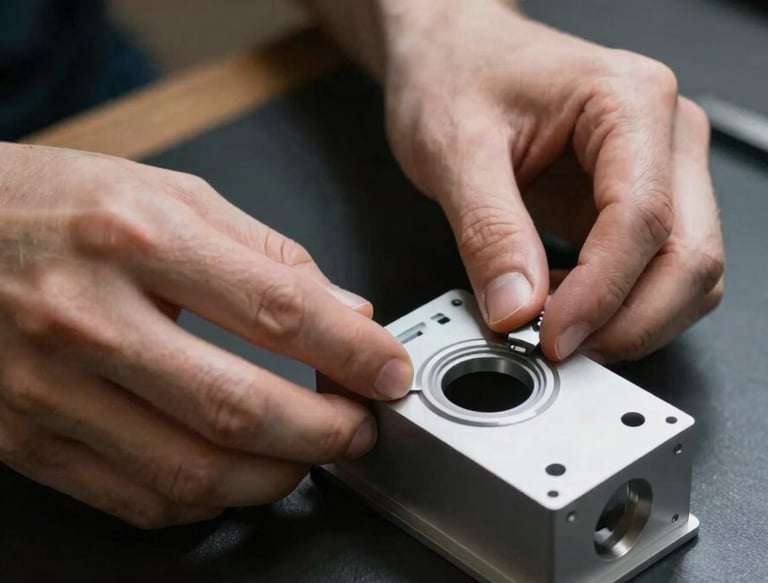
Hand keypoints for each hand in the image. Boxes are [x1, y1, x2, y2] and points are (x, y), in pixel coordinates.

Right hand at [0, 143, 412, 526]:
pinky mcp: (28, 440)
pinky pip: (136, 498)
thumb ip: (266, 253)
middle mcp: (89, 318)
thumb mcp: (169, 195)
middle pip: (240, 405)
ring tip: (308, 453)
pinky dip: (205, 500)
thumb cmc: (54, 204)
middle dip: (326, 430)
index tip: (390, 371)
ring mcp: (50, 389)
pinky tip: (234, 473)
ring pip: (193, 471)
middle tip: (361, 426)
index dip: (354, 351)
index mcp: (136, 238)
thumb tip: (344, 311)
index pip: (279, 309)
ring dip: (275, 475)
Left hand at [380, 0, 723, 361]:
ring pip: (686, 272)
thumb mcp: (453, 149)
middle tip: (561, 349)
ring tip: (555, 327)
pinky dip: (617, 305)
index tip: (552, 337)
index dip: (601, 295)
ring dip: (630, 319)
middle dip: (631, 321)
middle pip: (690, 256)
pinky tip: (561, 304)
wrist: (452, 51)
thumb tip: (518, 309)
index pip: (643, 220)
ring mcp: (658, 170)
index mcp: (629, 103)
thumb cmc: (456, 72)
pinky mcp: (637, 201)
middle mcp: (663, 135)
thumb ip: (489, 231)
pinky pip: (652, 271)